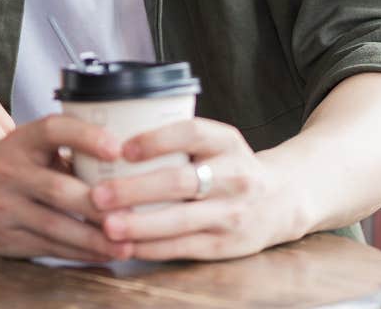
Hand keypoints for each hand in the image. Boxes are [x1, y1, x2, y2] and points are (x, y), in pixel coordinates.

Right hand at [0, 115, 132, 262]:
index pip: (52, 130)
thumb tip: (125, 160)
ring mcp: (5, 208)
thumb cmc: (3, 165)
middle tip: (132, 212)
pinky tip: (103, 254)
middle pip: (57, 188)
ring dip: (94, 238)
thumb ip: (67, 151)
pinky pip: (48, 248)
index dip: (85, 135)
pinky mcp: (5, 238)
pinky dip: (79, 253)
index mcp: (20, 142)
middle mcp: (9, 172)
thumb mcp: (27, 145)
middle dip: (97, 205)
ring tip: (127, 244)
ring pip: (55, 226)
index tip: (116, 147)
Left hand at [87, 118, 315, 260]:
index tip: (122, 149)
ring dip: (139, 225)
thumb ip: (178, 141)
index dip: (155, 139)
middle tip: (98, 194)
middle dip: (134, 190)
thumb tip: (111, 141)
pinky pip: (184, 247)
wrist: (282, 200)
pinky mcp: (228, 244)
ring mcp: (233, 213)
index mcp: (227, 142)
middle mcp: (235, 176)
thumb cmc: (230, 167)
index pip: (192, 133)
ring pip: (181, 220)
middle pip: (180, 182)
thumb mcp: (217, 143)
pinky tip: (127, 245)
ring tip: (106, 225)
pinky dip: (152, 247)